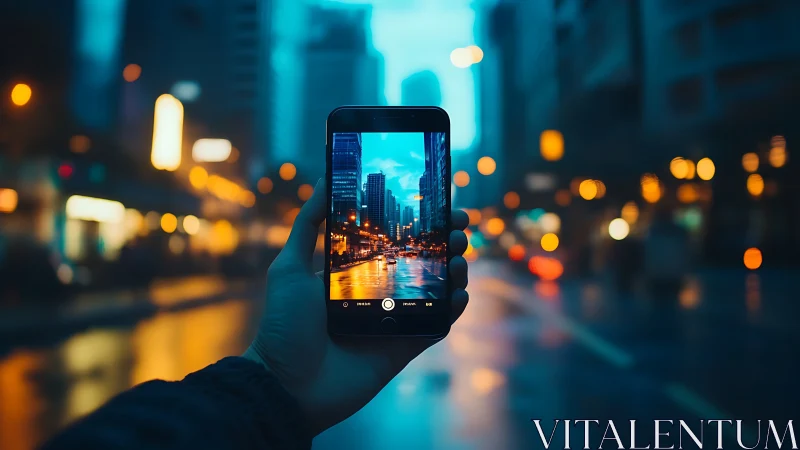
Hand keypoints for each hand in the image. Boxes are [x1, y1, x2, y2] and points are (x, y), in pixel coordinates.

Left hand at [243, 178, 468, 434]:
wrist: (285, 384)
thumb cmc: (283, 325)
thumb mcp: (289, 267)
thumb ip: (308, 225)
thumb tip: (324, 180)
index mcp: (355, 272)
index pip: (395, 240)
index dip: (419, 223)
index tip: (439, 205)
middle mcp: (379, 293)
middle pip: (423, 262)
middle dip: (445, 243)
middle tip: (457, 230)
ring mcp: (393, 321)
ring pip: (436, 292)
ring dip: (454, 273)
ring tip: (460, 259)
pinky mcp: (403, 348)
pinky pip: (435, 327)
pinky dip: (452, 312)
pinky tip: (460, 295)